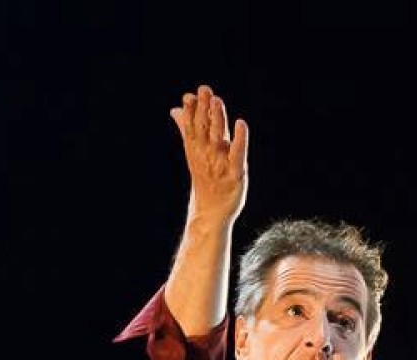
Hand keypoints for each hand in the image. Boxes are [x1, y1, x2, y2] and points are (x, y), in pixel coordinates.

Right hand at [169, 85, 247, 226]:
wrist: (211, 211)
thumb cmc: (206, 179)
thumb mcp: (194, 152)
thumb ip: (187, 129)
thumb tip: (175, 110)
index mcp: (197, 149)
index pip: (192, 126)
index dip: (191, 111)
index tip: (189, 95)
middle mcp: (207, 154)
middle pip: (205, 128)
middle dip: (204, 109)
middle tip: (204, 90)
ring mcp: (221, 163)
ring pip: (218, 137)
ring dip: (218, 119)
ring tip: (217, 101)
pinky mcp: (236, 173)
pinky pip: (238, 154)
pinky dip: (239, 139)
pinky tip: (241, 124)